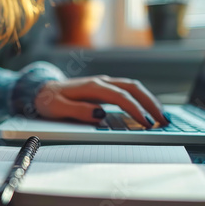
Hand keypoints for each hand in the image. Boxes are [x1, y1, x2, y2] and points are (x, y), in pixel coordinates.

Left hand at [34, 76, 168, 127]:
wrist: (41, 90)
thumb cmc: (48, 100)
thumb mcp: (57, 109)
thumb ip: (78, 111)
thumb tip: (100, 114)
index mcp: (91, 87)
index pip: (120, 96)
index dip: (135, 109)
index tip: (146, 122)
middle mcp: (101, 82)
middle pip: (133, 88)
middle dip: (151, 103)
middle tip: (163, 120)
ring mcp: (104, 84)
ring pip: (133, 87)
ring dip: (149, 100)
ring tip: (161, 116)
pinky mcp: (105, 89)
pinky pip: (128, 91)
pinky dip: (141, 99)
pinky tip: (148, 110)